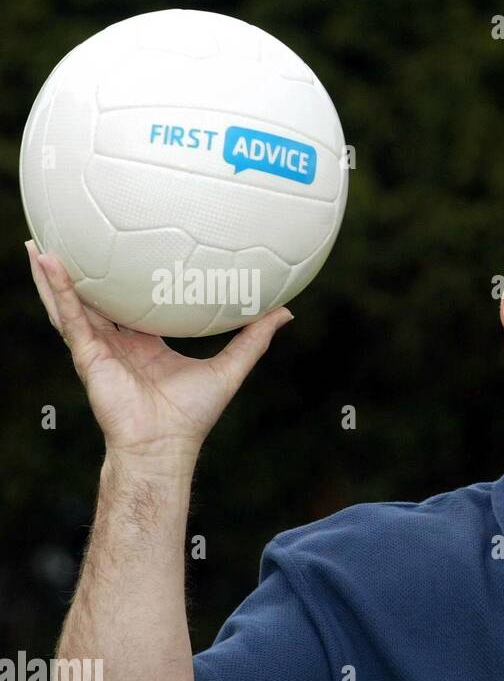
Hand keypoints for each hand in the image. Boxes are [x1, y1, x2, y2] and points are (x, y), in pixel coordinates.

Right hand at [28, 241, 293, 461]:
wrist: (165, 445)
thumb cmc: (193, 415)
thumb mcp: (231, 367)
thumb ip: (254, 338)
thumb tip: (285, 311)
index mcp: (147, 343)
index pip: (134, 304)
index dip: (130, 280)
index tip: (132, 249)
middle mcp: (119, 342)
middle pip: (97, 299)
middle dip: (83, 272)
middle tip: (73, 235)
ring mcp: (99, 347)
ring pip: (72, 303)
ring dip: (54, 274)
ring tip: (39, 242)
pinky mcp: (87, 355)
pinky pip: (69, 316)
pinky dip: (57, 289)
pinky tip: (46, 261)